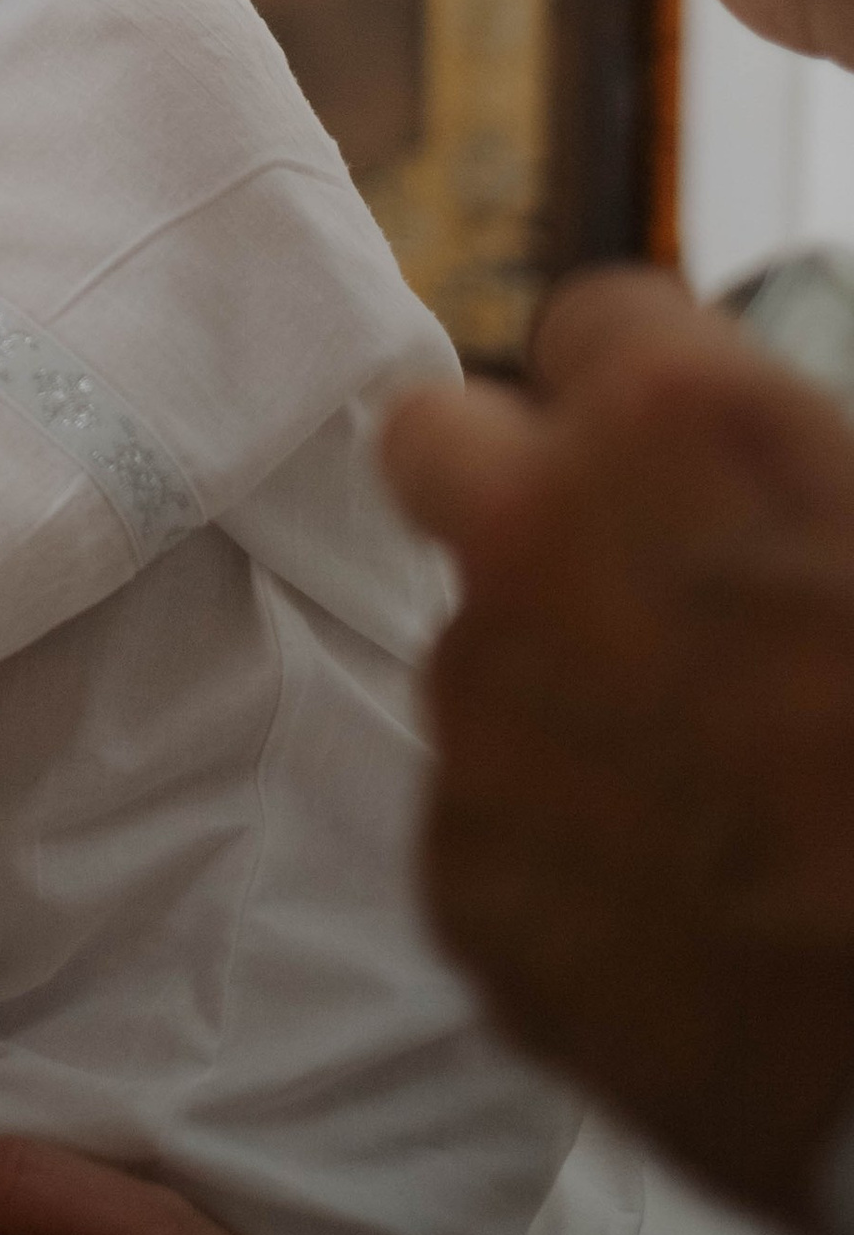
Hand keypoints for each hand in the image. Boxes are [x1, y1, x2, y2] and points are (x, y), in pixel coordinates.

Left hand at [384, 265, 853, 1230]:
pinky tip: (686, 914)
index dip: (650, 392)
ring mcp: (480, 714)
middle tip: (614, 570)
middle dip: (507, 485)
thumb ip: (799, 480)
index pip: (593, 321)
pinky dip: (565, 859)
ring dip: (560, 699)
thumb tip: (760, 495)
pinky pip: (491, 829)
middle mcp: (536, 540)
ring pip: (477, 660)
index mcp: (682, 426)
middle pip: (435, 441)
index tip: (685, 449)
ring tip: (712, 800)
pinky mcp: (461, 879)